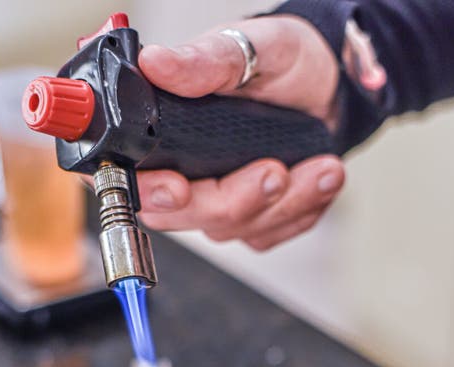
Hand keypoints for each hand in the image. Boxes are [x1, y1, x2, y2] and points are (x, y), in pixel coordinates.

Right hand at [137, 15, 345, 250]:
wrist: (327, 86)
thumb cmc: (281, 64)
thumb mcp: (247, 47)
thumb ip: (203, 60)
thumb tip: (155, 63)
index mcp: (158, 131)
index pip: (126, 178)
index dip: (146, 191)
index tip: (178, 187)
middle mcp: (180, 174)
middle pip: (185, 215)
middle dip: (235, 199)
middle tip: (273, 171)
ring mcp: (216, 203)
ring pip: (234, 227)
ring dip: (283, 201)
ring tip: (321, 168)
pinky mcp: (251, 221)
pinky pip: (268, 234)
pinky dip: (301, 209)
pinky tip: (320, 179)